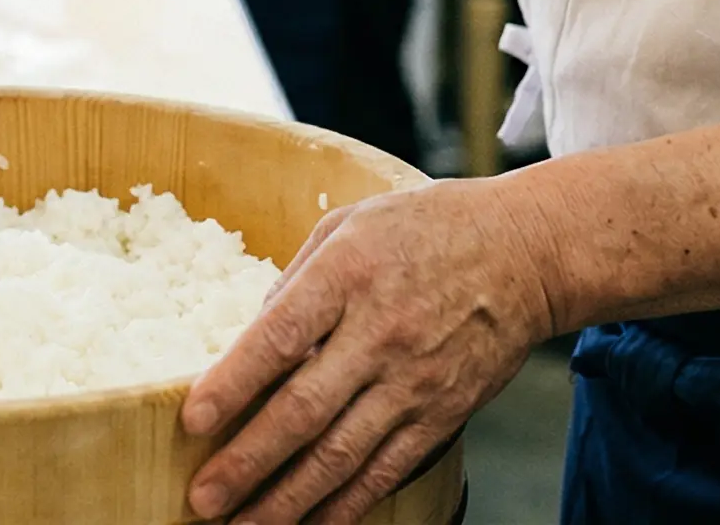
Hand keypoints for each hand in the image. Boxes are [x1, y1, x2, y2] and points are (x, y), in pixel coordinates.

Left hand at [181, 178, 555, 523]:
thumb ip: (298, 278)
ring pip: (342, 455)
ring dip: (288, 499)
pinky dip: (347, 505)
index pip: (280, 336)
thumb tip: (252, 335)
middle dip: (248, 461)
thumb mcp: (352, 223)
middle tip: (204, 497)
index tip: (193, 419)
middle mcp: (380, 332)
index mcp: (348, 274)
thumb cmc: (431, 228)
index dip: (233, 382)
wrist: (526, 251)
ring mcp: (415, 380)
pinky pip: (387, 469)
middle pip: (304, 409)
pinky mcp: (443, 413)